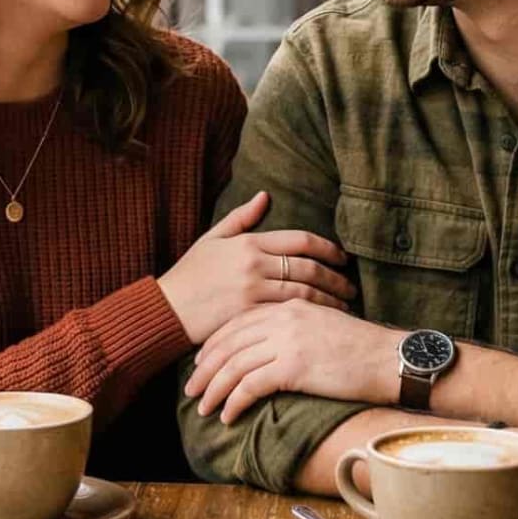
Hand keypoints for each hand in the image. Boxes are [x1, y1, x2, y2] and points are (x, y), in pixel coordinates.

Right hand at [156, 192, 354, 342]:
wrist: (166, 308)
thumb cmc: (189, 274)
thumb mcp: (212, 239)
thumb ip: (241, 218)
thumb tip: (264, 196)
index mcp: (249, 243)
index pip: (300, 240)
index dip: (328, 249)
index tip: (342, 259)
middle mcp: (253, 264)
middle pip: (308, 268)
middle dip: (336, 278)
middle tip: (351, 286)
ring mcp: (251, 291)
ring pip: (303, 292)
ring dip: (328, 299)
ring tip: (343, 306)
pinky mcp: (248, 316)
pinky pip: (286, 314)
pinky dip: (307, 317)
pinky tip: (319, 322)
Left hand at [185, 301, 397, 421]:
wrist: (388, 358)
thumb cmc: (360, 347)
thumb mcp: (321, 324)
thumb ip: (291, 327)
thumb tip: (267, 348)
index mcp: (287, 304)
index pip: (237, 322)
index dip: (214, 344)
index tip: (201, 363)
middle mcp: (283, 318)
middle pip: (228, 343)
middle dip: (204, 368)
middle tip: (191, 389)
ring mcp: (287, 341)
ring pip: (234, 365)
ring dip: (213, 389)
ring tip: (202, 408)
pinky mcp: (294, 367)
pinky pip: (250, 386)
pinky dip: (234, 402)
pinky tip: (228, 416)